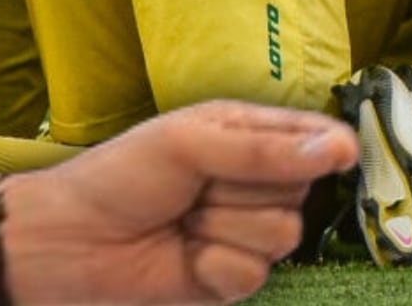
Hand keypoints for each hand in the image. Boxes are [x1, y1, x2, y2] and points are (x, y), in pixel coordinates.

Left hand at [0, 102, 354, 303]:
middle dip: (248, 187)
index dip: (328, 147)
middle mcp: (251, 182)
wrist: (74, 240)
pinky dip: (215, 265)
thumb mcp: (188, 144)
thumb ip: (262, 150)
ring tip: (186, 219)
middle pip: (302, 189)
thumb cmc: (121, 176)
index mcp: (244, 134)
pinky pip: (254, 273)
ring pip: (283, 234)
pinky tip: (186, 256)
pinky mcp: (232, 278)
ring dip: (226, 227)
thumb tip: (337, 148)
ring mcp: (243, 232)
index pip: (313, 137)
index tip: (337, 155)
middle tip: (199, 185)